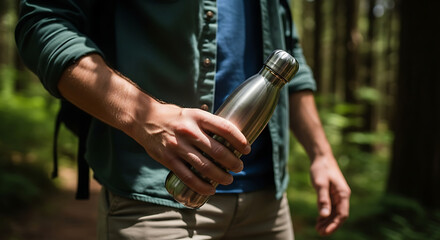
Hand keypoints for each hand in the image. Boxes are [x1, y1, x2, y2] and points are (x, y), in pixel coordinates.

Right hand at [129, 102, 250, 195]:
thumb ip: (207, 125)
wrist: (143, 118)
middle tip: (239, 167)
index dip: (240, 140)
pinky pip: (188, 177)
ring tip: (229, 180)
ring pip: (205, 166)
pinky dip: (201, 185)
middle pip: (218, 151)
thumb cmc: (173, 117)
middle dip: (233, 162)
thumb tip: (229, 138)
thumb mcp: (191, 113)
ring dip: (221, 176)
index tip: (247, 149)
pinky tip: (211, 189)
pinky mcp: (168, 159)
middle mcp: (189, 131)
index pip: (225, 128)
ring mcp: (177, 146)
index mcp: (197, 116)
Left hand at [309, 155, 350, 235]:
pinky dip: (325, 215)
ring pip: (334, 213)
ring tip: (318, 229)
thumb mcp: (320, 184)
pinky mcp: (331, 193)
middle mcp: (342, 196)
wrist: (321, 157)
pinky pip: (330, 207)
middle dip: (330, 225)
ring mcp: (337, 195)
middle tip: (319, 232)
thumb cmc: (321, 169)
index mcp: (343, 194)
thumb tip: (324, 215)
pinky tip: (319, 221)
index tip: (325, 232)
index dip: (334, 225)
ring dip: (327, 221)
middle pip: (339, 215)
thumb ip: (322, 199)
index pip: (342, 214)